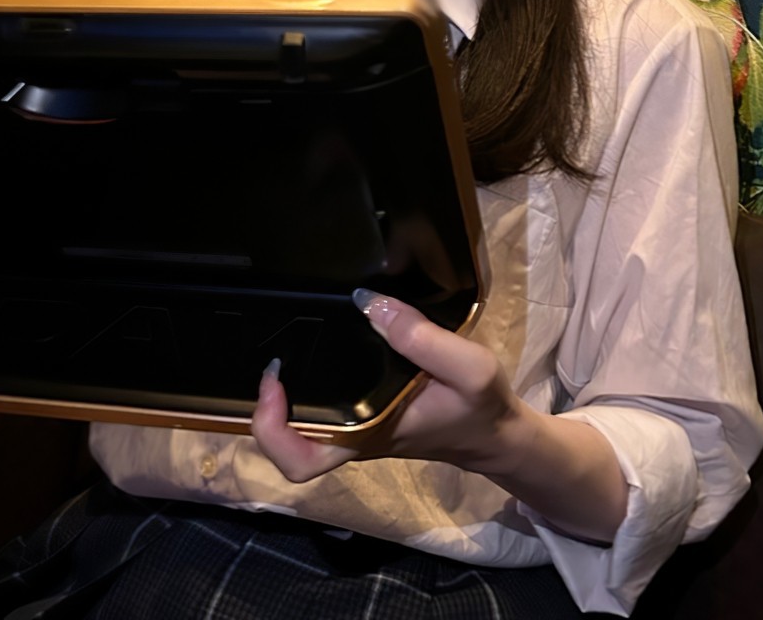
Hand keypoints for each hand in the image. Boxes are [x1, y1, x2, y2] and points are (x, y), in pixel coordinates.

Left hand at [250, 290, 530, 483]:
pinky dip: (311, 387)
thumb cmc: (481, 406)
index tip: (273, 379)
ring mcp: (358, 430)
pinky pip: (325, 409)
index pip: (301, 461)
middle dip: (265, 408)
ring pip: (302, 426)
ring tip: (288, 346)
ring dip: (285, 397)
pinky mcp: (367, 416)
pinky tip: (319, 347)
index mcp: (369, 435)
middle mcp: (355, 438)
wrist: (497, 432)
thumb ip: (420, 337)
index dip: (271, 427)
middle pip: (288, 443)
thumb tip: (367, 302)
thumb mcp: (468, 367)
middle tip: (274, 357)